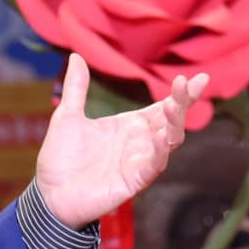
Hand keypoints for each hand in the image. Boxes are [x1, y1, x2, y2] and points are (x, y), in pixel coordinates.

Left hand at [34, 54, 207, 228]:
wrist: (48, 194)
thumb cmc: (61, 158)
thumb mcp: (67, 116)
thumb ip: (77, 88)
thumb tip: (75, 55)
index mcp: (129, 126)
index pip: (163, 107)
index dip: (181, 94)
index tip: (199, 78)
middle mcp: (140, 143)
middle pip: (171, 121)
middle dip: (182, 103)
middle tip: (186, 85)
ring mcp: (139, 163)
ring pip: (168, 142)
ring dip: (173, 124)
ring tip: (173, 105)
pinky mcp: (132, 182)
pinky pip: (152, 167)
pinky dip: (158, 152)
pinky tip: (160, 137)